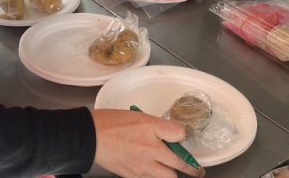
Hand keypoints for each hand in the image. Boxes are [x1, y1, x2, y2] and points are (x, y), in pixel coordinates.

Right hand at [91, 109, 205, 177]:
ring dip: (173, 175)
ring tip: (174, 172)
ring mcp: (142, 167)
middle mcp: (150, 150)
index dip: (184, 137)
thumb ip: (158, 126)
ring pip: (168, 177)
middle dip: (191, 168)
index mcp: (151, 130)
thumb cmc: (112, 123)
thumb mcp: (139, 116)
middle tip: (197, 170)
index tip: (185, 139)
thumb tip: (173, 135)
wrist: (91, 136)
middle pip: (180, 164)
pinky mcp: (133, 176)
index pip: (179, 134)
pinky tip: (155, 173)